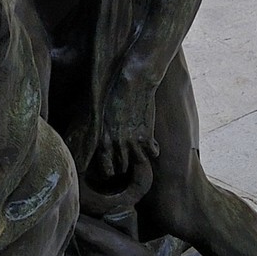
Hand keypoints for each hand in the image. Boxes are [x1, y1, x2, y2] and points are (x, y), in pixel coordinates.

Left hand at [93, 68, 159, 189]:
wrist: (134, 83)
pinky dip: (154, 150)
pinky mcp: (147, 136)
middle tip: (128, 161)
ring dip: (140, 158)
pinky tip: (152, 144)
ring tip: (140, 152)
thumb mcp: (103, 116)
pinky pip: (153, 153)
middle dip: (124, 165)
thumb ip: (104, 132)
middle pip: (122, 167)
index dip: (110, 170)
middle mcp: (117, 144)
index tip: (112, 172)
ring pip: (139, 162)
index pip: (105, 166)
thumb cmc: (115, 95)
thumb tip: (103, 144)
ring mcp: (133, 141)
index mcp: (104, 139)